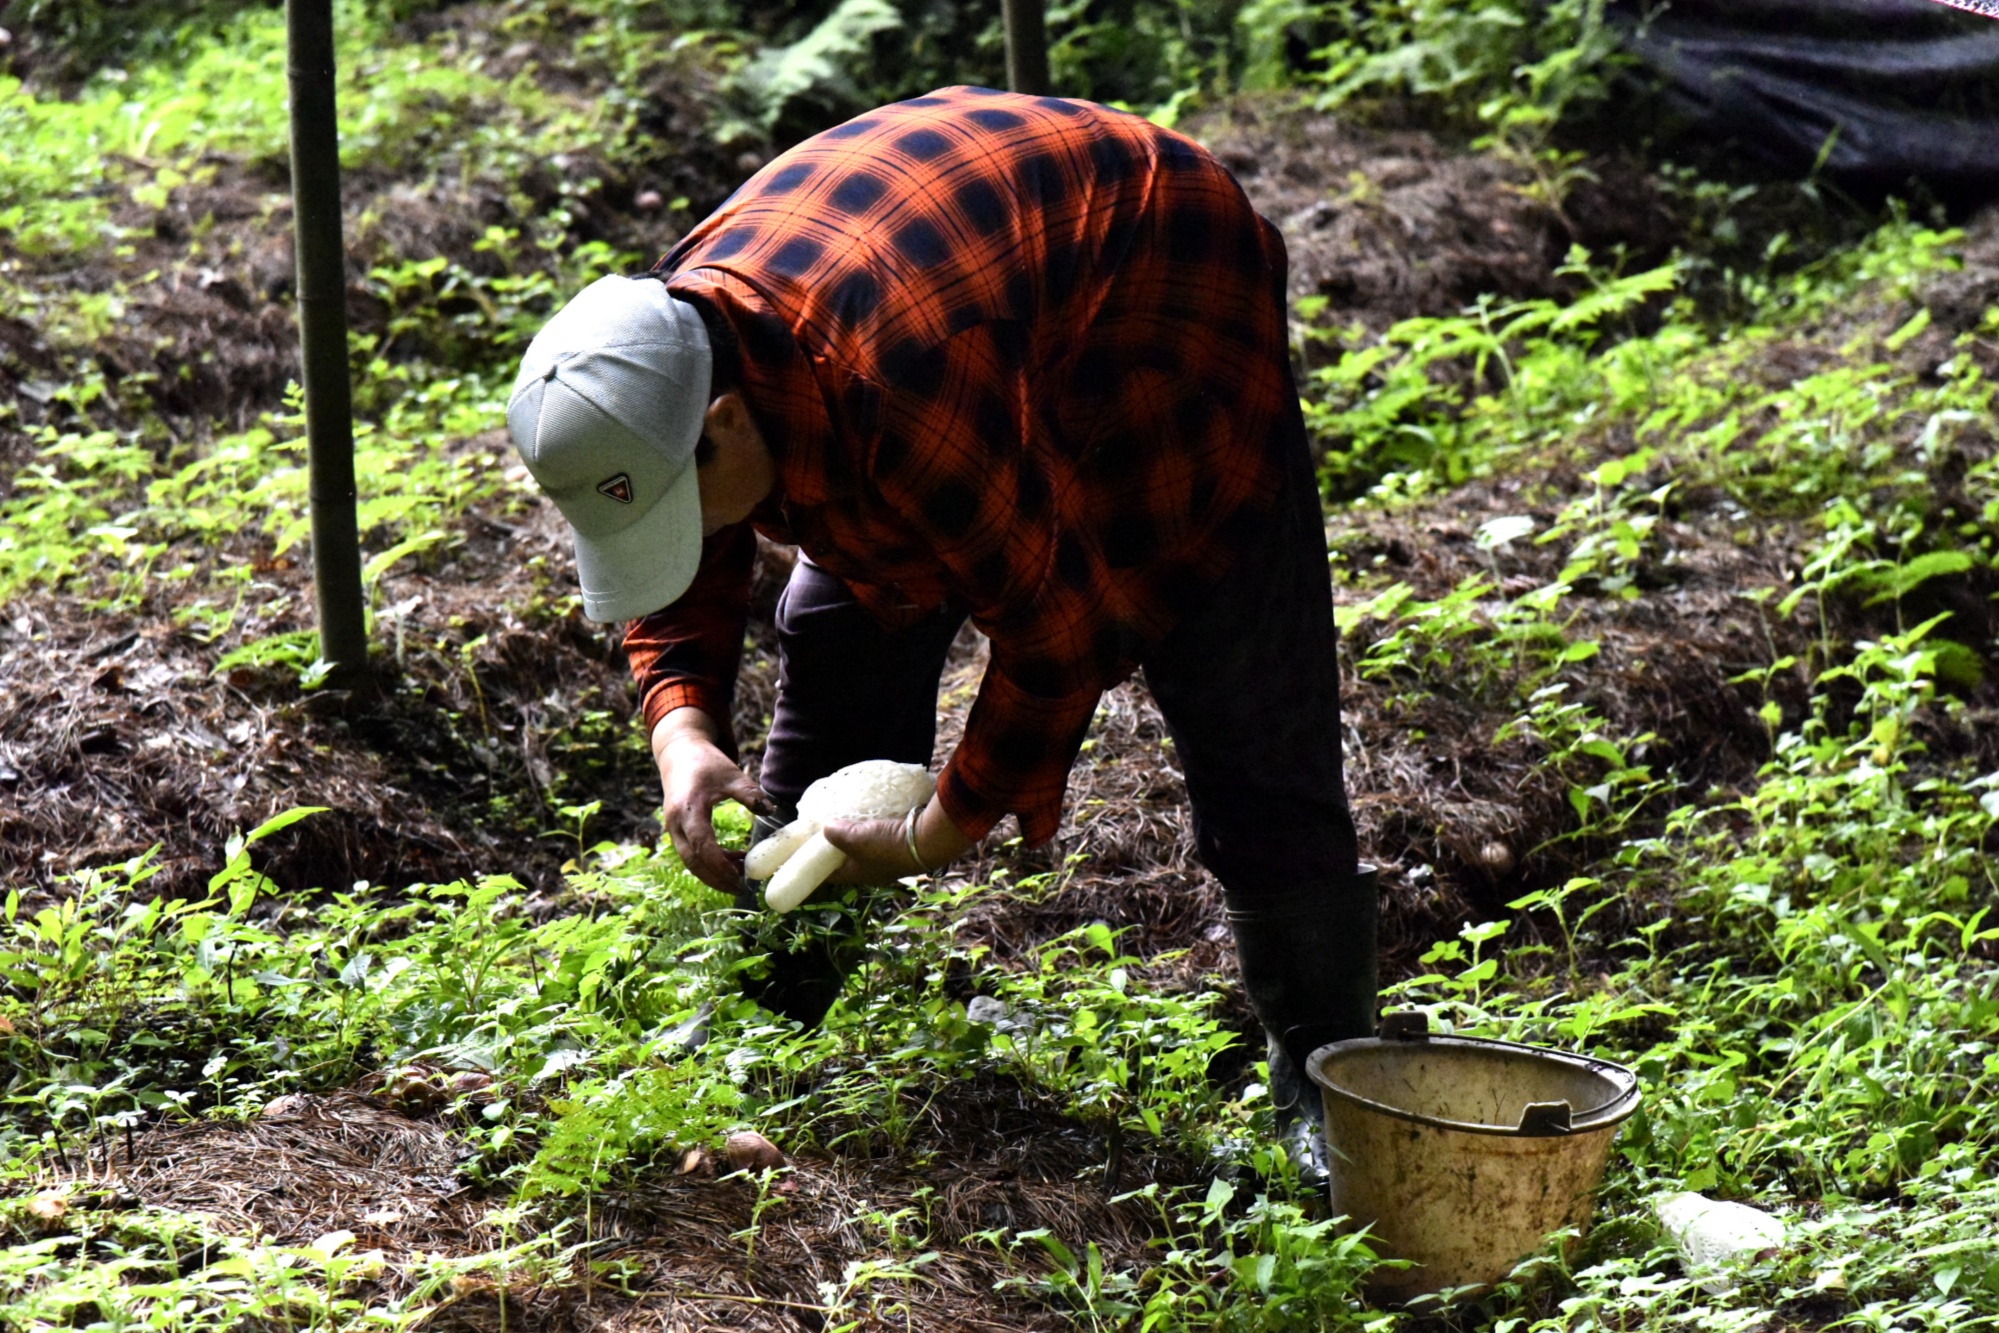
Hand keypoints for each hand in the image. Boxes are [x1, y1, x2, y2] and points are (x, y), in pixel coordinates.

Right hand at [651, 707, 772, 892]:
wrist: (678, 752)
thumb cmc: (706, 762)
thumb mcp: (731, 774)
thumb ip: (750, 793)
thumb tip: (771, 810)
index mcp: (688, 808)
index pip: (701, 844)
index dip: (719, 864)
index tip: (740, 877)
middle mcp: (676, 822)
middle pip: (692, 861)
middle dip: (715, 878)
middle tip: (741, 889)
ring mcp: (674, 828)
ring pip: (690, 861)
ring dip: (713, 872)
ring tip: (741, 876)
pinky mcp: (678, 830)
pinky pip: (692, 853)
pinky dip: (710, 862)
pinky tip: (733, 860)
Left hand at [822, 796, 974, 884]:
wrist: (927, 840)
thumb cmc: (887, 845)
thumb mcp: (855, 838)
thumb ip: (836, 833)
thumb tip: (825, 827)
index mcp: (859, 875)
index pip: (832, 874)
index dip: (818, 866)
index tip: (807, 854)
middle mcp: (875, 870)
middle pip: (850, 860)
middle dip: (839, 848)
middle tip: (827, 831)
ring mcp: (890, 859)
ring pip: (867, 847)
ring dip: (859, 836)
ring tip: (849, 820)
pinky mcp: (903, 844)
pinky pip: (883, 837)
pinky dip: (875, 828)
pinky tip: (872, 816)